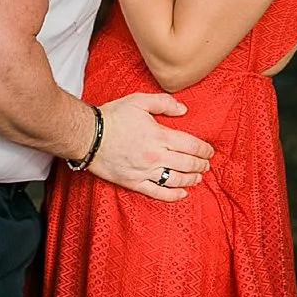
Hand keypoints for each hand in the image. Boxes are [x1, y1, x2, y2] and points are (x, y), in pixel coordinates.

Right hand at [87, 91, 212, 201]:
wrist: (86, 136)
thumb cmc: (112, 117)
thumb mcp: (139, 101)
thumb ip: (164, 103)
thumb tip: (184, 109)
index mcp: (159, 136)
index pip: (191, 145)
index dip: (204, 149)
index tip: (210, 151)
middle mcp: (155, 156)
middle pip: (187, 164)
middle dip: (201, 165)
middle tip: (207, 164)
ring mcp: (144, 171)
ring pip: (175, 180)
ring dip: (191, 180)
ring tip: (199, 178)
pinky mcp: (132, 182)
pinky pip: (156, 192)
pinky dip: (171, 195)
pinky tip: (182, 194)